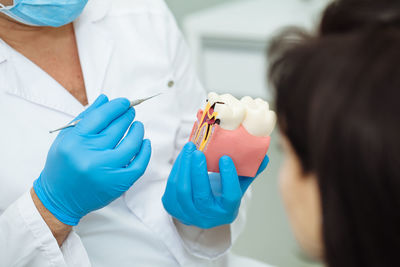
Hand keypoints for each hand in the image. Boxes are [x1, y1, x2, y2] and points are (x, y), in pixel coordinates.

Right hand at [33, 94, 151, 225]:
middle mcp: (89, 156)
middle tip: (131, 111)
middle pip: (116, 129)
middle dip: (127, 116)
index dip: (116, 107)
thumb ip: (86, 117)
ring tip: (138, 125)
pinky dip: (145, 152)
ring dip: (137, 131)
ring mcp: (105, 171)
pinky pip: (138, 165)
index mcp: (74, 142)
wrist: (59, 199)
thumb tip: (106, 99)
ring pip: (130, 145)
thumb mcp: (67, 138)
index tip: (124, 102)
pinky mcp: (117, 184)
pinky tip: (144, 142)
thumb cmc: (63, 165)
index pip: (101, 117)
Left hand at [162, 142, 268, 228]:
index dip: (228, 176)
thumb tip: (264, 156)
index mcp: (227, 210)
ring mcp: (188, 214)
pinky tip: (183, 156)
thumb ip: (248, 172)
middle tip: (199, 151)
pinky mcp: (173, 208)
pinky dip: (177, 169)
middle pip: (201, 195)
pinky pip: (172, 187)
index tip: (225, 157)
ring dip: (185, 166)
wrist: (201, 211)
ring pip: (183, 189)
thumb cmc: (221, 195)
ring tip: (190, 148)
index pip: (230, 195)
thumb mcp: (236, 186)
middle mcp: (208, 216)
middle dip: (198, 171)